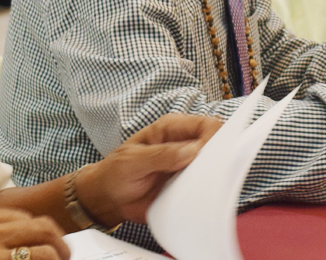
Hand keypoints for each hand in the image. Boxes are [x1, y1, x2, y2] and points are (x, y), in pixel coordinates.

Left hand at [77, 114, 220, 225]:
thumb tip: (191, 151)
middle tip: (211, 174)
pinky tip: (200, 197)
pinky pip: (205, 185)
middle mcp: (183, 143)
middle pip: (216, 143)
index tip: (210, 156)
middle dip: (218, 157)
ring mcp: (187, 164)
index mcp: (171, 128)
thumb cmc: (114, 174)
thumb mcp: (131, 162)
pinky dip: (207, 190)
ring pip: (214, 165)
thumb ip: (159, 155)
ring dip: (213, 176)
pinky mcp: (187, 183)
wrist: (107, 200)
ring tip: (204, 187)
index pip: (205, 125)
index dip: (214, 138)